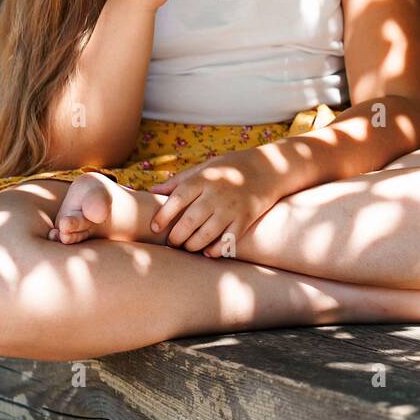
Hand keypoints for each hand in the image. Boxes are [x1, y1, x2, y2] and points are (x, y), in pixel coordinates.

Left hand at [148, 147, 285, 256]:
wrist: (268, 168)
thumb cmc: (230, 168)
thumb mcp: (205, 167)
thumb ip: (179, 180)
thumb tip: (151, 191)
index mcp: (204, 179)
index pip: (177, 199)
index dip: (163, 216)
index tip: (155, 228)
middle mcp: (217, 194)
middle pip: (189, 221)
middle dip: (176, 237)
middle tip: (172, 242)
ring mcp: (232, 208)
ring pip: (206, 234)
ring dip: (192, 245)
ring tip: (187, 247)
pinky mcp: (245, 219)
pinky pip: (227, 241)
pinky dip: (215, 250)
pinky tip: (208, 252)